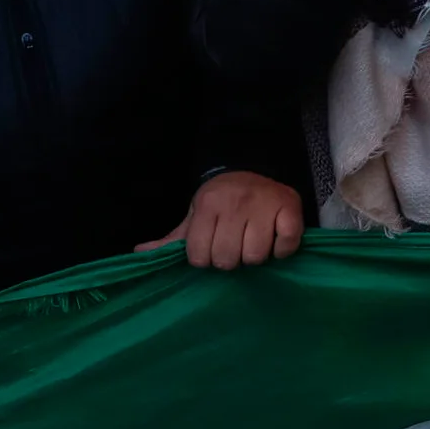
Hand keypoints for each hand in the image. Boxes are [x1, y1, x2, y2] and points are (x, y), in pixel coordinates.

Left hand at [144, 170, 304, 270]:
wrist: (254, 169)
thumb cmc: (220, 201)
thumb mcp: (194, 216)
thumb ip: (171, 238)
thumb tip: (138, 252)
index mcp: (208, 205)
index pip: (199, 256)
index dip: (204, 258)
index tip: (211, 248)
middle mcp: (236, 203)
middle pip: (226, 259)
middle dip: (229, 259)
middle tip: (233, 246)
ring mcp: (264, 204)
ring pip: (255, 256)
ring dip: (255, 256)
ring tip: (253, 243)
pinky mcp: (290, 207)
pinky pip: (286, 245)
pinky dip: (281, 250)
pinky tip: (275, 241)